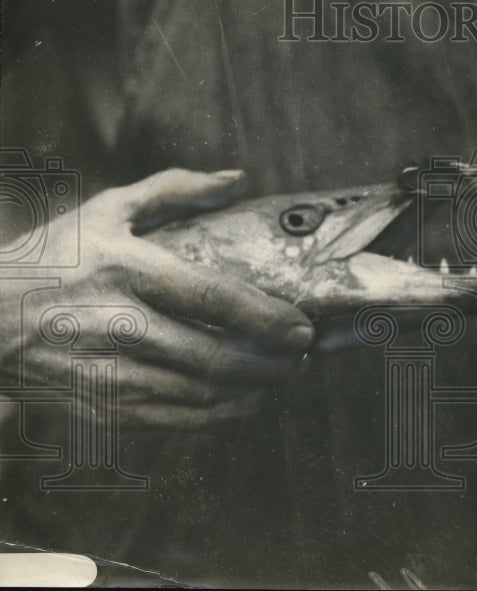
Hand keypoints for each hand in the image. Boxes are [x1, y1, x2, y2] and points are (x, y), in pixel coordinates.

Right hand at [0, 169, 314, 427]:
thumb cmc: (50, 258)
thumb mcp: (105, 211)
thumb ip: (174, 190)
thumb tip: (237, 177)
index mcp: (126, 269)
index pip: (212, 297)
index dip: (266, 317)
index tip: (302, 327)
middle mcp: (119, 324)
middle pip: (215, 355)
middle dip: (273, 363)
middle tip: (303, 356)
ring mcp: (108, 372)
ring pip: (200, 394)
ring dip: (255, 391)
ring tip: (284, 377)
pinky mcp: (101, 407)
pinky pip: (175, 421)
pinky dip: (219, 417)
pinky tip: (244, 403)